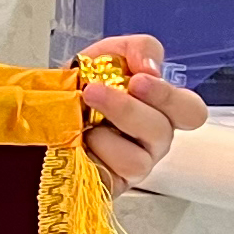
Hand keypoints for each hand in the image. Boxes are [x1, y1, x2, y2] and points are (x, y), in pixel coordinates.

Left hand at [77, 32, 206, 188]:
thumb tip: (150, 66)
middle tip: (94, 91)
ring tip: (81, 117)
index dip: (170, 97)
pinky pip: (115, 172)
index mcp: (159, 108)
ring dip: (107, 130)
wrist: (42, 113)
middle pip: (165, 131)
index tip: (140, 78)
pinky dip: (96, 150)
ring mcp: (136, 165)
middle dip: (129, 108)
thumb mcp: (107, 55)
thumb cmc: (81, 88)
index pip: (191, 111)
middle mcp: (153, 139)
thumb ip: (137, 49)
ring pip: (141, 155)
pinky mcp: (113, 183)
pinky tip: (80, 141)